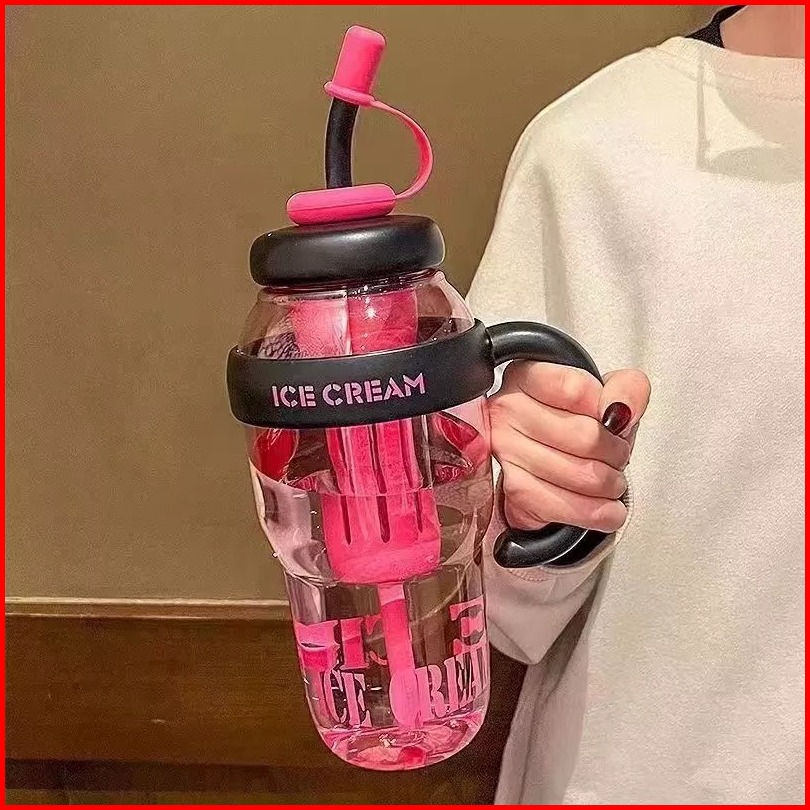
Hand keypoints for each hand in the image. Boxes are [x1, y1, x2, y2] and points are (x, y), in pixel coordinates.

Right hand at [489, 363, 650, 533]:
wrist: (551, 469)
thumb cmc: (577, 425)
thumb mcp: (610, 395)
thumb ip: (627, 389)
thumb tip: (621, 411)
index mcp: (527, 376)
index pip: (576, 389)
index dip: (607, 408)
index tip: (611, 419)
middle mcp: (508, 410)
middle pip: (585, 436)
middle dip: (616, 452)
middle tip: (616, 455)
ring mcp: (507, 451)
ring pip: (584, 474)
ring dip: (611, 483)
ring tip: (610, 479)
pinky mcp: (515, 490)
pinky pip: (571, 506)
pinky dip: (601, 512)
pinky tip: (606, 505)